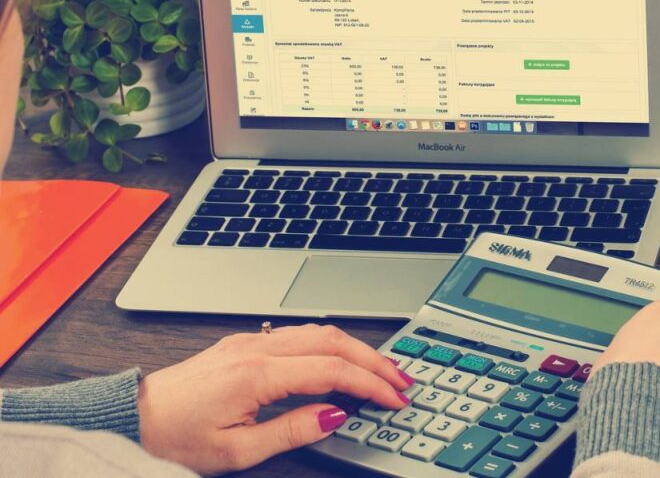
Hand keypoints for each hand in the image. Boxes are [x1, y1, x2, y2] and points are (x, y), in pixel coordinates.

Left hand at [138, 324, 414, 475]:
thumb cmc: (176, 438)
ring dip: (356, 348)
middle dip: (374, 359)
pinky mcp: (244, 344)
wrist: (133, 417)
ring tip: (381, 369)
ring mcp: (250, 341)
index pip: (333, 371)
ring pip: (319, 331)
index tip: (395, 399)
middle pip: (333, 341)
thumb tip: (335, 415)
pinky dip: (332, 345)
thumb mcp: (238, 451)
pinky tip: (342, 360)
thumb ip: (292, 430)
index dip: (371, 384)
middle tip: (402, 381)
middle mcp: (257, 348)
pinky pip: (300, 334)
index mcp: (257, 374)